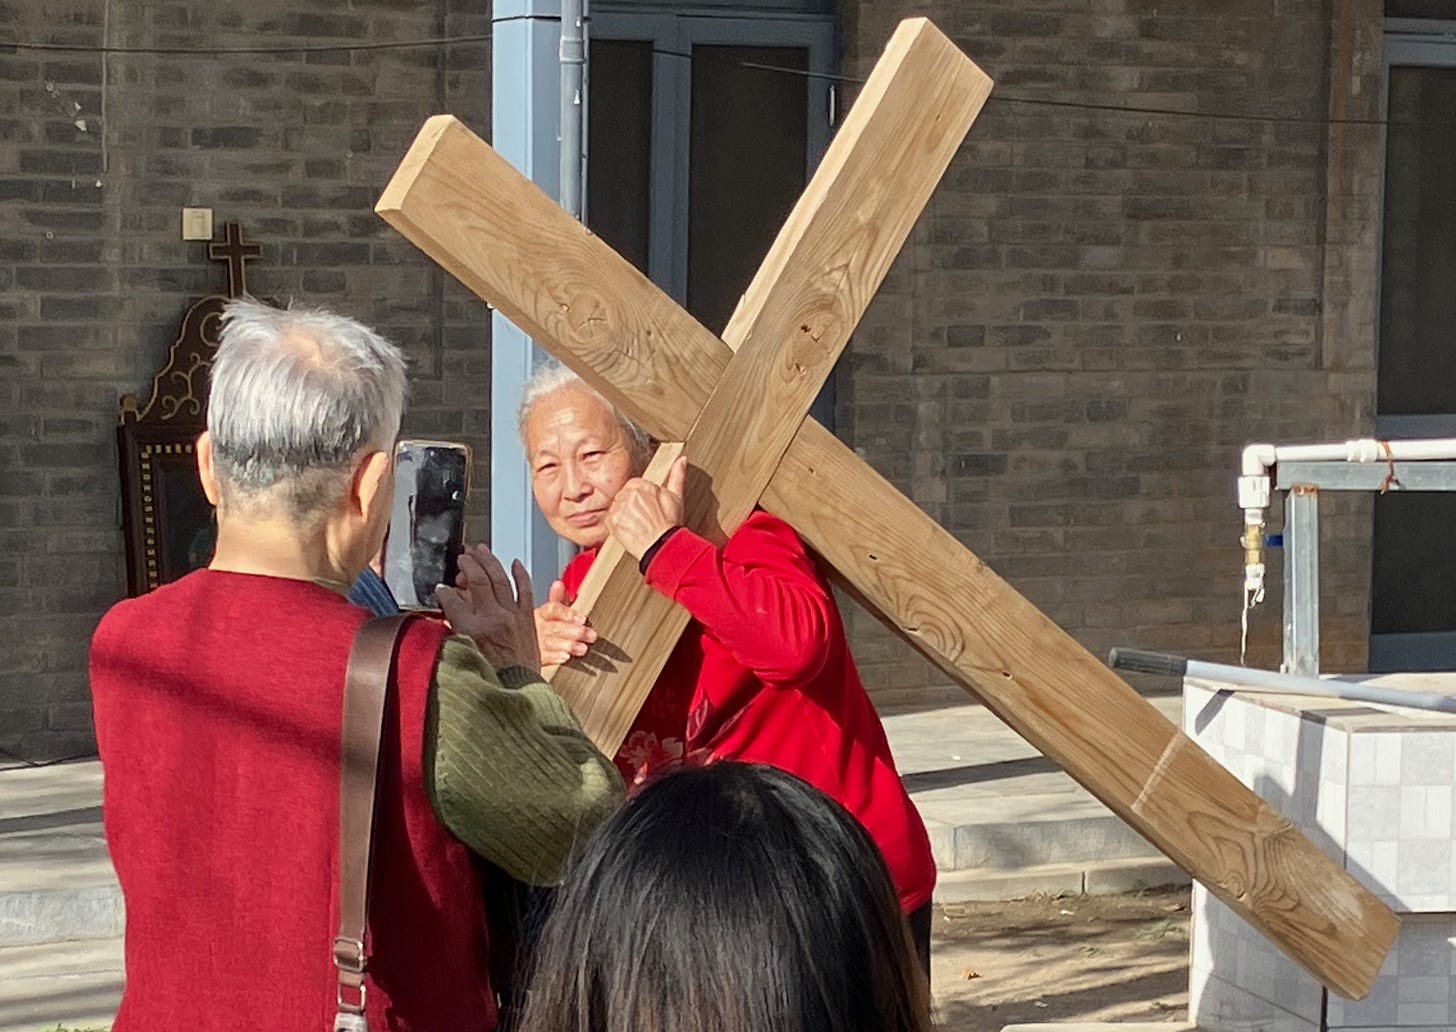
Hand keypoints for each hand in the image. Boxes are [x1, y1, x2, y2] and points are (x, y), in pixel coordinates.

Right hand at [436, 543, 539, 671]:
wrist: (517, 689)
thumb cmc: (489, 677)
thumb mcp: (461, 653)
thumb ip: (452, 630)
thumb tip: (446, 611)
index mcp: (471, 628)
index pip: (451, 600)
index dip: (443, 591)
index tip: (441, 588)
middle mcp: (492, 618)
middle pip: (477, 580)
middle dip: (468, 564)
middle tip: (462, 556)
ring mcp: (511, 616)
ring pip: (499, 579)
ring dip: (489, 561)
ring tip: (481, 549)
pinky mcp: (527, 618)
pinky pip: (525, 590)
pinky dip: (520, 574)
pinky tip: (515, 562)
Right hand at [535, 579, 596, 666]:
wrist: (517, 648)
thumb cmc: (537, 628)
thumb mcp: (547, 612)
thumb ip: (557, 599)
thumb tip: (559, 584)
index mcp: (539, 613)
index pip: (552, 609)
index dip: (567, 613)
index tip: (582, 618)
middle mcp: (535, 627)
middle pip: (555, 627)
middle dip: (574, 631)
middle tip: (590, 635)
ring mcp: (533, 643)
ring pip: (550, 642)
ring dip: (568, 645)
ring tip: (582, 648)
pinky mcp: (533, 658)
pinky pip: (543, 657)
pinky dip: (555, 657)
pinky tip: (565, 657)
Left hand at [605, 455, 687, 559]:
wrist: (662, 547)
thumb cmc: (669, 525)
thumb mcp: (676, 497)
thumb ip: (677, 476)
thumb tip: (681, 460)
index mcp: (641, 485)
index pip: (634, 486)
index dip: (641, 498)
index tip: (647, 508)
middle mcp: (628, 494)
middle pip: (624, 496)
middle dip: (631, 506)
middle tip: (643, 518)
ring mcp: (619, 508)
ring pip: (617, 508)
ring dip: (624, 516)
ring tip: (637, 524)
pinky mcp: (612, 522)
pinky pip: (610, 520)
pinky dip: (617, 526)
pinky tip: (630, 530)